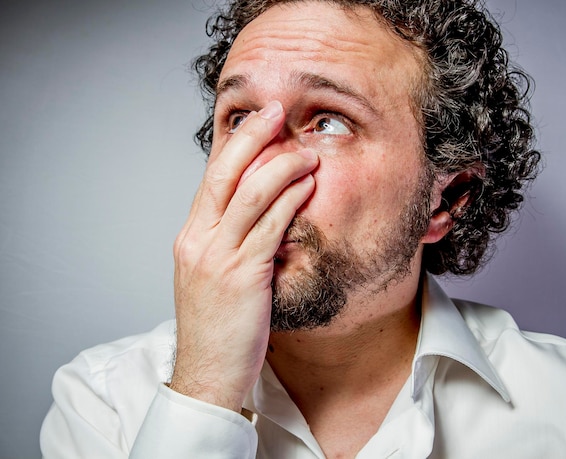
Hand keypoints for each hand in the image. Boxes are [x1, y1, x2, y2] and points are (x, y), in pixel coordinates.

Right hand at [169, 101, 317, 410]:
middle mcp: (198, 241)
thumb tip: (253, 215)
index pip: (211, 180)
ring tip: (305, 150)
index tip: (256, 122)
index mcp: (191, 238)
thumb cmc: (217, 326)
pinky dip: (289, 200)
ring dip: (280, 166)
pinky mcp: (241, 275)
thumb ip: (228, 242)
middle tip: (275, 110)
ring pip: (248, 194)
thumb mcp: (213, 276)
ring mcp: (217, 257)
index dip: (234, 147)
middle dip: (251, 137)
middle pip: (223, 174)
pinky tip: (307, 184)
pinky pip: (268, 227)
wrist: (207, 374)